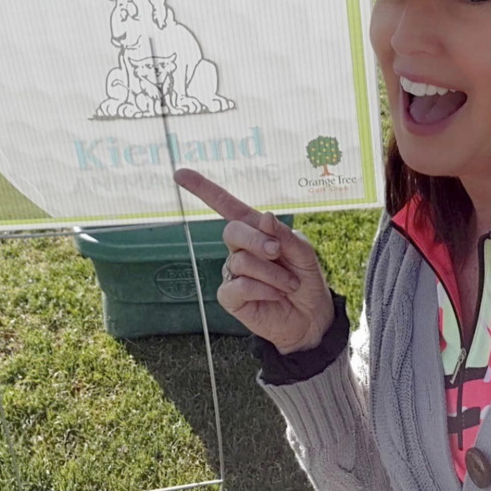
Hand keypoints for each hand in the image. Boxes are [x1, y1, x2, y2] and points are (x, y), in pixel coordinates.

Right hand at [173, 168, 334, 354]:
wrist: (311, 316)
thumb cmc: (305, 279)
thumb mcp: (303, 253)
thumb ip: (285, 235)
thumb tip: (265, 216)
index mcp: (256, 230)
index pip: (226, 205)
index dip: (203, 189)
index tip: (179, 173)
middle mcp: (240, 248)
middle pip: (231, 231)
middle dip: (257, 241)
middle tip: (278, 253)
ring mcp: (232, 272)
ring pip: (241, 261)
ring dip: (271, 273)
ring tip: (288, 284)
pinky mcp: (231, 297)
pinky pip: (239, 286)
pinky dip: (262, 289)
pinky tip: (274, 295)